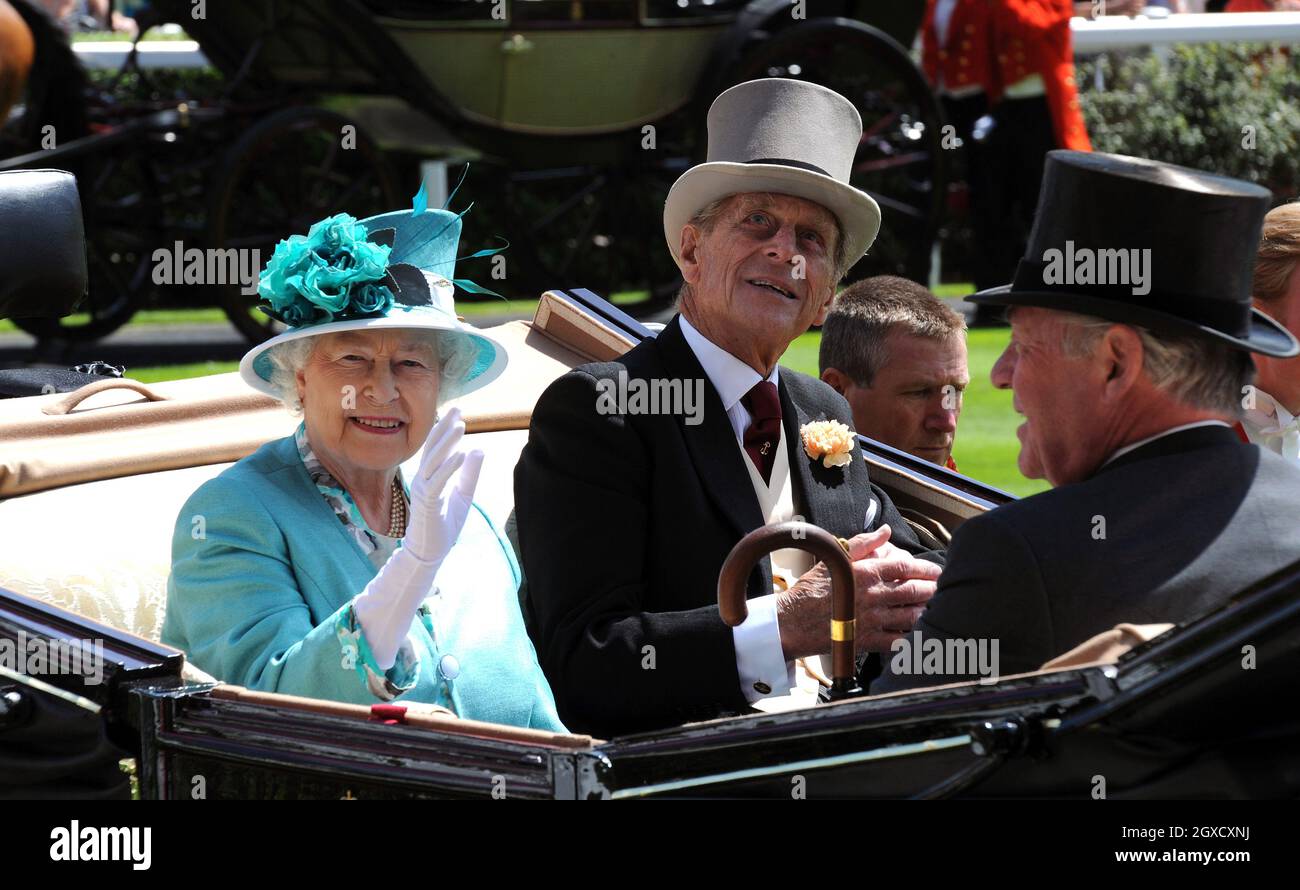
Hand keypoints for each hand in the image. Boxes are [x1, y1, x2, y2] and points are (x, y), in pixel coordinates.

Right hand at [403, 407, 482, 564]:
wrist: (429, 552)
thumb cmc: (443, 524)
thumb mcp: (463, 495)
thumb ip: (469, 474)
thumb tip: (477, 450)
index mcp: (429, 476)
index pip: (437, 448)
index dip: (445, 429)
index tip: (457, 412)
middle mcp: (423, 479)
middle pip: (432, 448)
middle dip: (444, 428)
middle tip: (457, 409)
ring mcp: (423, 490)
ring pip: (434, 461)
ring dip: (447, 442)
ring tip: (461, 425)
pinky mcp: (427, 503)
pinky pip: (437, 481)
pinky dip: (449, 467)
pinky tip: (460, 454)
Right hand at [775, 524, 940, 660]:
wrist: (792, 622)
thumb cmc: (811, 590)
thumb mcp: (834, 559)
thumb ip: (862, 543)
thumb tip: (884, 531)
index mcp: (865, 573)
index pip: (904, 567)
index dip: (924, 568)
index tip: (936, 570)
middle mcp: (872, 596)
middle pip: (912, 591)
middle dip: (931, 589)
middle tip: (942, 588)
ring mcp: (871, 620)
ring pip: (909, 616)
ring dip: (925, 611)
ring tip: (935, 608)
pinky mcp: (866, 641)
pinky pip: (896, 641)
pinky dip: (911, 638)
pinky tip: (919, 634)